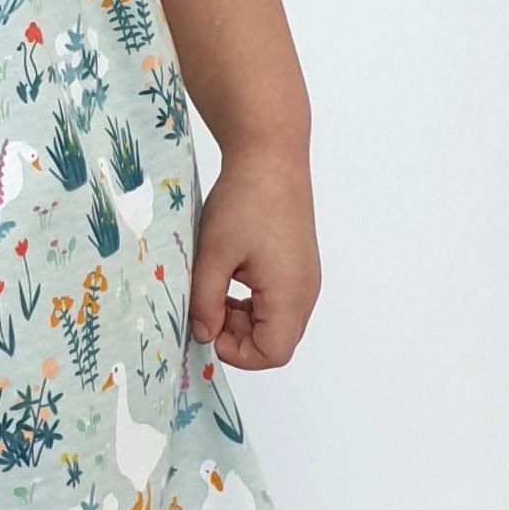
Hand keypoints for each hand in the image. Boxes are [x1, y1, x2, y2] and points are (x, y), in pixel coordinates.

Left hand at [187, 144, 319, 368]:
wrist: (271, 156)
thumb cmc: (245, 201)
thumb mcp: (213, 255)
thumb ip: (205, 302)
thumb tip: (203, 334)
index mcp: (289, 294)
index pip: (272, 353)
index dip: (236, 352)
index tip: (208, 327)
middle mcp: (305, 291)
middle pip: (277, 341)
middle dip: (238, 335)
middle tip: (207, 307)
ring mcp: (305, 278)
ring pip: (276, 322)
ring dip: (243, 317)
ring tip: (214, 288)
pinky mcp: (298, 264)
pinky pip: (279, 300)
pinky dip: (252, 301)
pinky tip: (229, 275)